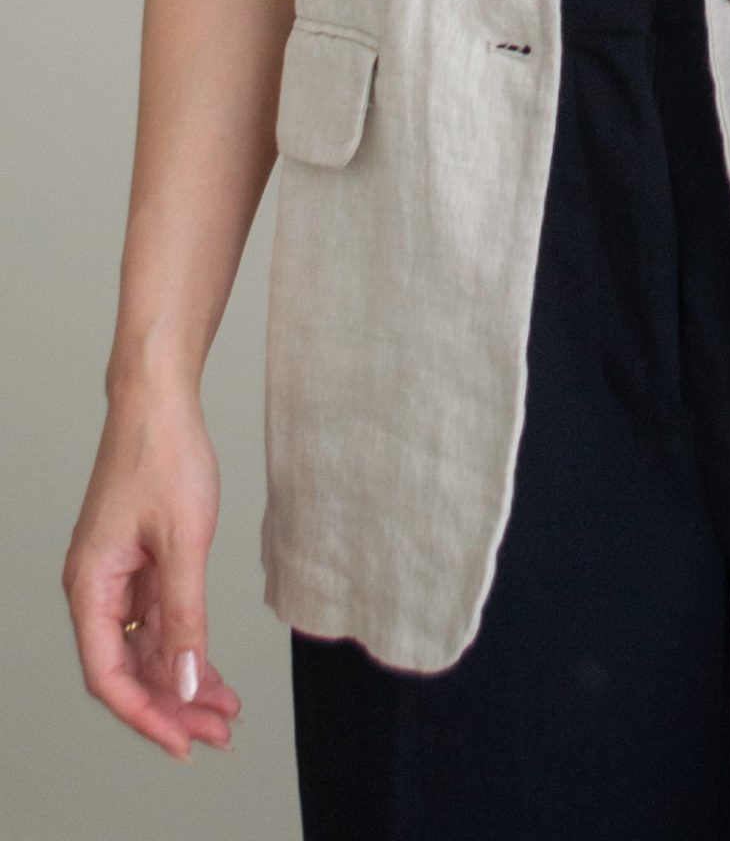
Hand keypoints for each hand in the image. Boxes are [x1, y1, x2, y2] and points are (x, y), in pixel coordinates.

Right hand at [63, 386, 239, 758]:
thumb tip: (184, 682)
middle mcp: (96, 587)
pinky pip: (158, 618)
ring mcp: (117, 575)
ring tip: (226, 709)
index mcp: (90, 586)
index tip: (183, 742)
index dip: (145, 715)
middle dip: (172, 704)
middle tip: (221, 733)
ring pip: (146, 646)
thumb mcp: (183, 541)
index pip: (109, 675)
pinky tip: (212, 668)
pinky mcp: (139, 560)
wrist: (159, 400)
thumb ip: (185, 616)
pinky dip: (185, 643)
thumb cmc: (164, 455)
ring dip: (182, 679)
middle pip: (129, 668)